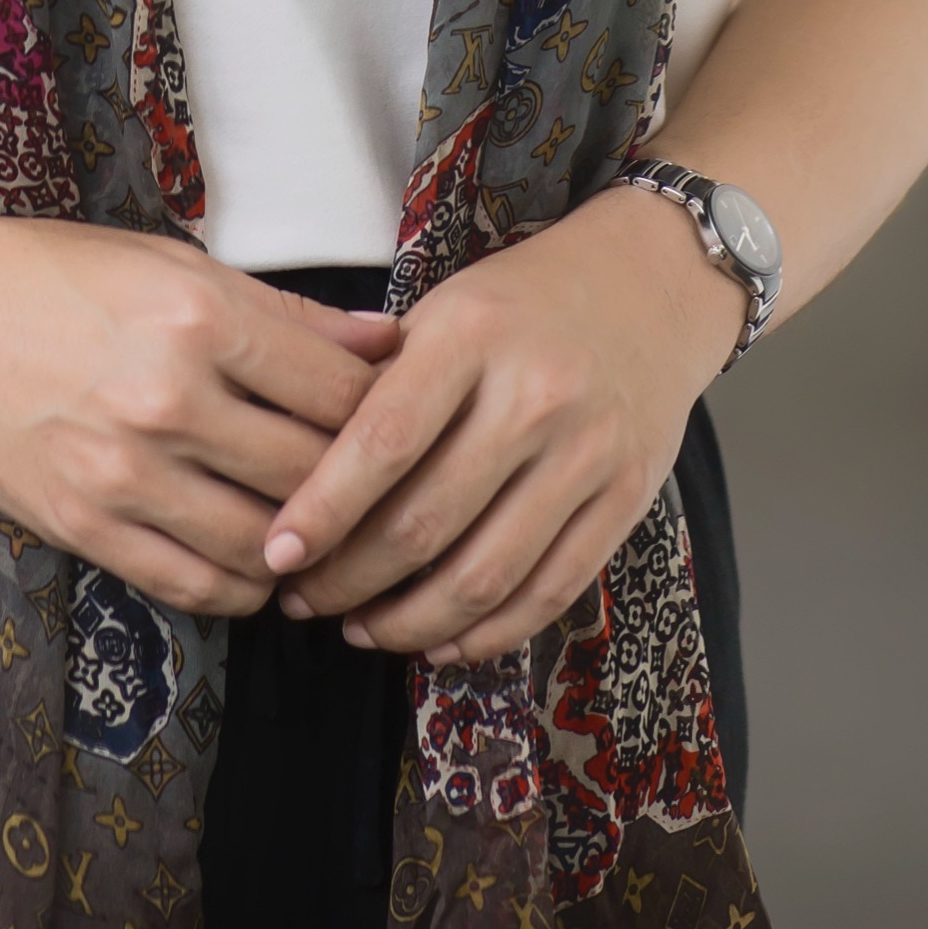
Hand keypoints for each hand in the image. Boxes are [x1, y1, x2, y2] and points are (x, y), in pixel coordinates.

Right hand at [0, 218, 400, 619]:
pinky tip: (263, 564)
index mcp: (197, 317)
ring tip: (327, 532)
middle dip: (362, 487)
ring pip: (266, 543)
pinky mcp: (88, 528)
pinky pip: (198, 586)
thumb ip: (283, 313)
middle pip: (313, 471)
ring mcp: (125, 474)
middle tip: (385, 489)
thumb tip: (384, 343)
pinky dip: (247, 586)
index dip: (388, 410)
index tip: (404, 418)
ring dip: (310, 547)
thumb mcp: (174, 266)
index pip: (338, 389)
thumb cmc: (57, 276)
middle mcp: (167, 399)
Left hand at [259, 190, 741, 665]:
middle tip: (305, 598)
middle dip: (351, 578)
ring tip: (361, 629)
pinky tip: (440, 641)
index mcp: (473, 335)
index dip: (324, 510)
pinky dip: (487, 633)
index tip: (277, 553)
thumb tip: (294, 472)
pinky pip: (548, 590)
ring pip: (484, 574)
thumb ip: (378, 381)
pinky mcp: (626, 498)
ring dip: (409, 621)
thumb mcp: (445, 309)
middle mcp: (535, 394)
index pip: (384, 442)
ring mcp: (588, 452)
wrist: (650, 286)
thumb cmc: (523, 302)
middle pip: (427, 522)